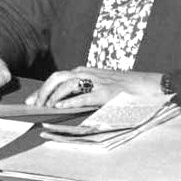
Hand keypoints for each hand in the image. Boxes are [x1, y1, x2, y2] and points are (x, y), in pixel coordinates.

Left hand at [26, 67, 161, 107]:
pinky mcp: (105, 93)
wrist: (148, 85)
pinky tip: (60, 108)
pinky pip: (83, 96)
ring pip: (67, 84)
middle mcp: (87, 73)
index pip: (58, 77)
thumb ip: (84, 90)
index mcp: (84, 72)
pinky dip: (69, 102)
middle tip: (34, 105)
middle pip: (57, 77)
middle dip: (43, 91)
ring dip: (53, 96)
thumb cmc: (123, 88)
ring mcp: (97, 82)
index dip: (42, 89)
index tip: (32, 101)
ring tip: (45, 107)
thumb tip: (65, 103)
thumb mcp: (100, 84)